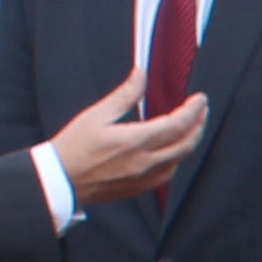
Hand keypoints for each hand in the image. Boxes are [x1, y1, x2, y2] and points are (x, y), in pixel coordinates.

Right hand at [43, 69, 209, 202]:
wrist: (60, 181)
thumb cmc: (73, 146)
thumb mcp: (96, 115)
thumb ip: (125, 95)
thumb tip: (141, 73)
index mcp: (135, 141)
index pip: (177, 124)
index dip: (193, 110)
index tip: (200, 99)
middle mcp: (145, 161)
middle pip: (187, 143)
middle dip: (199, 124)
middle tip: (202, 110)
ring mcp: (144, 178)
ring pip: (180, 159)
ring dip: (190, 141)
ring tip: (192, 126)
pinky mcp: (140, 187)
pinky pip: (169, 173)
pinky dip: (177, 157)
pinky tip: (173, 148)